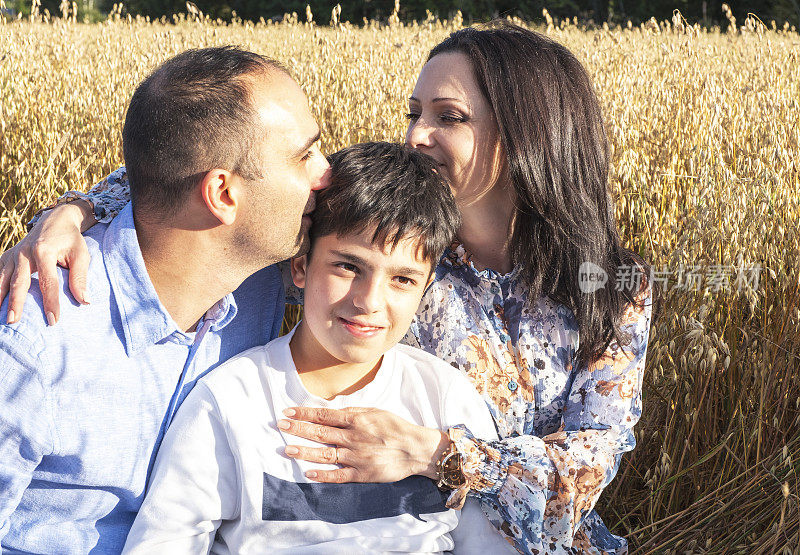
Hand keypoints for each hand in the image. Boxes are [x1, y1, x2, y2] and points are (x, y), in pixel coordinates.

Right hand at [0, 201, 93, 324]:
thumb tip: (84, 301)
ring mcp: (14, 253)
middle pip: (19, 282)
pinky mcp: (8, 255)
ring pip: (3, 278)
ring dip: (0, 297)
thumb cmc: (71, 240)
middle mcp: (24, 252)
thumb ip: (80, 277)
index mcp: (44, 251)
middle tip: (13, 321)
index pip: (48, 282)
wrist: (56, 219)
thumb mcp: (81, 255)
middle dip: (16, 303)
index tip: (53, 320)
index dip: (50, 302)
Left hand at [279, 406, 449, 483]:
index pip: (324, 416)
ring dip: (305, 452)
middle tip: (280, 426)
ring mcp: (357, 457)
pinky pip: (339, 476)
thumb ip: (352, 412)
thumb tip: (329, 412)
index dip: (304, 414)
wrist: (416, 449)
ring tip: (286, 449)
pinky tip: (308, 473)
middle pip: (321, 433)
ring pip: (326, 455)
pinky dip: (323, 475)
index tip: (288, 412)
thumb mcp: (375, 412)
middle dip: (298, 429)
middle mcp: (354, 437)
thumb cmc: (395, 427)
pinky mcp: (363, 474)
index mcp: (357, 420)